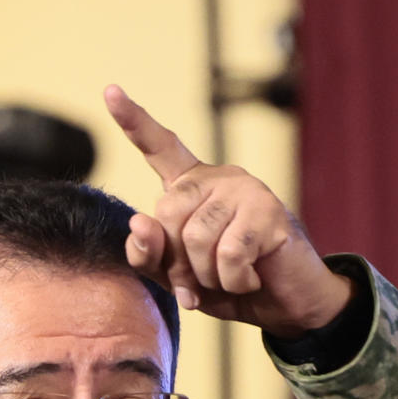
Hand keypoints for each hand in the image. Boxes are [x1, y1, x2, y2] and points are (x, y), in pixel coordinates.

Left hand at [104, 84, 354, 336]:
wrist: (286, 306)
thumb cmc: (229, 286)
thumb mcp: (178, 277)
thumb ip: (148, 255)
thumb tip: (139, 222)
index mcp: (191, 187)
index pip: (160, 148)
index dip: (134, 122)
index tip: (111, 92)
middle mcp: (217, 179)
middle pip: (168, 214)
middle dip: (178, 263)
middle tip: (203, 281)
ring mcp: (245, 190)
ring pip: (197, 238)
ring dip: (209, 276)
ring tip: (231, 277)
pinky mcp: (269, 212)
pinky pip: (229, 254)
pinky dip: (234, 281)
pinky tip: (251, 278)